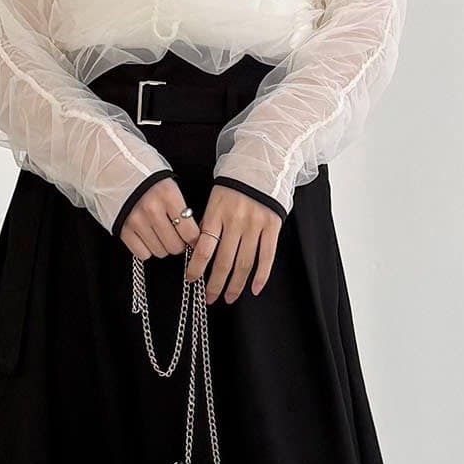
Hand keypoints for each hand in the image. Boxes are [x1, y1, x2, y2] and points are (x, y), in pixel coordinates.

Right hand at [117, 178, 201, 261]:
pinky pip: (142, 253)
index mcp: (168, 195)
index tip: (191, 237)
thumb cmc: (144, 176)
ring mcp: (136, 221)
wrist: (113, 169)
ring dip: (162, 246)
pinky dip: (146, 249)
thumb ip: (180, 207)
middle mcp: (152, 209)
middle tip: (174, 236)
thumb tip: (192, 234)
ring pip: (160, 252)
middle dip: (178, 244)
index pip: (190, 231)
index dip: (193, 238)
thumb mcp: (168, 184)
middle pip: (175, 246)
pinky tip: (146, 237)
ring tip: (158, 233)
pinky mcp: (122, 229)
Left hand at [182, 183, 280, 303]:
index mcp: (217, 214)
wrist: (262, 165)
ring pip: (244, 263)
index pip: (203, 248)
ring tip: (229, 298)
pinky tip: (255, 289)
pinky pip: (267, 256)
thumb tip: (197, 252)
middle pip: (224, 261)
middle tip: (209, 298)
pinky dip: (261, 275)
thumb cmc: (235, 185)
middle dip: (215, 284)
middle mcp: (235, 221)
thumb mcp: (215, 200)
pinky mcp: (272, 226)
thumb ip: (209, 224)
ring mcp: (255, 225)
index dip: (196, 268)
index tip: (191, 280)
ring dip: (235, 285)